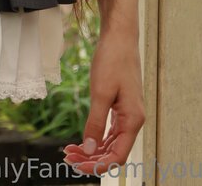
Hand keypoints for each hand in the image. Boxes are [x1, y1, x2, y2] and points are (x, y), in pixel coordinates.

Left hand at [62, 32, 145, 173]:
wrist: (119, 36)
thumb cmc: (113, 60)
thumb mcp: (100, 93)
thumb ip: (96, 123)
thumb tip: (90, 150)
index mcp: (133, 120)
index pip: (117, 156)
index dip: (97, 166)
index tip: (76, 164)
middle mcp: (133, 120)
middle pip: (113, 152)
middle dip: (91, 158)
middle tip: (67, 156)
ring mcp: (128, 113)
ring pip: (111, 142)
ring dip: (92, 149)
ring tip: (70, 150)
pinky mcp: (121, 106)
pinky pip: (110, 131)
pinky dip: (96, 137)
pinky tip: (83, 140)